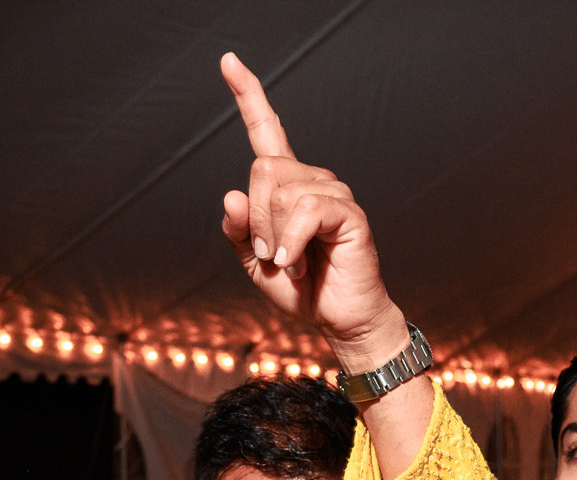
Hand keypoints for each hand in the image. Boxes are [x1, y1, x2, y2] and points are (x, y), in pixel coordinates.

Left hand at [217, 52, 407, 370]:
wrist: (340, 320)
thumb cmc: (304, 290)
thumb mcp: (255, 263)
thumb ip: (239, 231)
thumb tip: (232, 196)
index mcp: (286, 185)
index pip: (266, 130)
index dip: (247, 96)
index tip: (228, 62)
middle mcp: (311, 179)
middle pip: (262, 170)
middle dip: (257, 220)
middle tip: (272, 256)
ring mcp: (333, 192)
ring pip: (280, 192)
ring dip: (274, 238)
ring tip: (292, 264)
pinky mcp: (348, 212)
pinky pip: (305, 211)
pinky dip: (292, 243)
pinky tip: (297, 265)